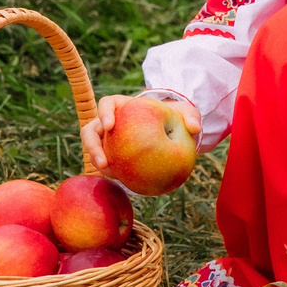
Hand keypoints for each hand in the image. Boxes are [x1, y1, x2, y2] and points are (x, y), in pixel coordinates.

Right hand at [81, 94, 202, 171]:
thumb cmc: (173, 116)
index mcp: (122, 106)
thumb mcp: (185, 113)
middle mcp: (110, 122)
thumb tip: (195, 128)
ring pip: (94, 149)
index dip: (104, 113)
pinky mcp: (113, 155)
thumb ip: (190, 116)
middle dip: (92, 146)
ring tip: (109, 174)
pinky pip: (109, 164)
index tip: (110, 125)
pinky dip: (112, 172)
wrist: (169, 129)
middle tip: (103, 161)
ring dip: (97, 162)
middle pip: (91, 131)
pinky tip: (124, 182)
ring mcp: (109, 140)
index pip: (107, 104)